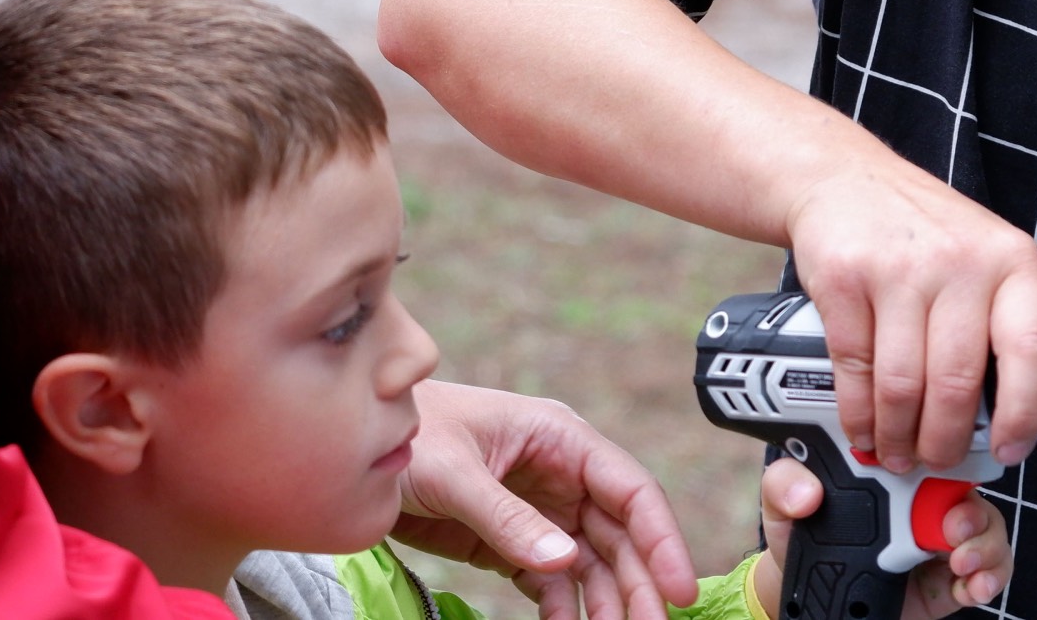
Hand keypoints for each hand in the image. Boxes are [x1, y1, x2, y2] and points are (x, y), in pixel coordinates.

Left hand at [392, 379, 699, 619]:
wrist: (356, 447)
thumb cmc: (409, 434)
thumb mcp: (454, 472)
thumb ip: (507, 518)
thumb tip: (565, 561)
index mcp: (559, 437)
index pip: (630, 488)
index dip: (662, 538)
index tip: (680, 588)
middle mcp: (560, 472)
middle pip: (619, 533)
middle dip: (639, 582)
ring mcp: (538, 508)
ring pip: (591, 561)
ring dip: (606, 601)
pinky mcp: (510, 540)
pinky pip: (552, 579)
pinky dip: (564, 608)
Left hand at [749, 457, 1010, 618]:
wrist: (812, 596)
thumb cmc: (804, 533)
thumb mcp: (784, 503)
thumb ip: (784, 484)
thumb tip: (808, 492)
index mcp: (891, 466)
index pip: (928, 442)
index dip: (941, 451)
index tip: (933, 473)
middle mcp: (923, 494)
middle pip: (970, 484)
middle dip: (971, 507)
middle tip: (953, 531)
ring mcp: (942, 533)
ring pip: (988, 522)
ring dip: (985, 542)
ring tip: (961, 563)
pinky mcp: (954, 572)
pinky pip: (993, 565)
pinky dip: (992, 574)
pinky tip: (971, 586)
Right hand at [783, 163, 1036, 471]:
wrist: (845, 178)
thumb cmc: (925, 228)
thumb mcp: (993, 254)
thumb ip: (1019, 315)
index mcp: (1011, 260)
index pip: (1034, 348)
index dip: (1024, 413)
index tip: (1010, 449)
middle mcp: (960, 261)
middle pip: (957, 382)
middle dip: (945, 441)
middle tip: (938, 460)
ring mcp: (900, 268)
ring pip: (903, 385)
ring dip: (899, 436)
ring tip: (899, 451)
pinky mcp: (846, 278)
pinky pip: (855, 368)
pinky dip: (858, 413)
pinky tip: (864, 426)